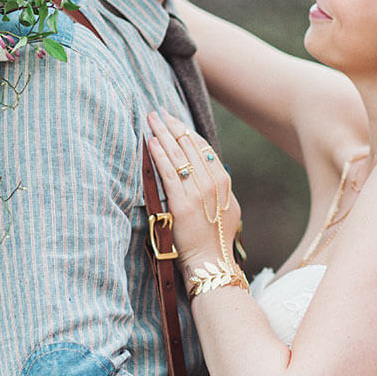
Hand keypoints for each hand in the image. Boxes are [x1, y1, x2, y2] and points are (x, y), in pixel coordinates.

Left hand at [147, 110, 242, 266]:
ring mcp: (198, 193)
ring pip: (178, 155)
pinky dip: (159, 155)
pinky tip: (150, 142)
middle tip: (157, 112)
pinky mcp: (182, 204)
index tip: (173, 120)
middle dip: (172, 126)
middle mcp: (213, 184)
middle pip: (190, 145)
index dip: (186, 131)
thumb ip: (218, 190)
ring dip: (163, 134)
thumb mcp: (226, 210)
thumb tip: (210, 172)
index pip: (203, 147)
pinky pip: (168, 173)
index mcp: (223, 182)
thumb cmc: (215, 240)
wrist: (211, 263)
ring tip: (151, 120)